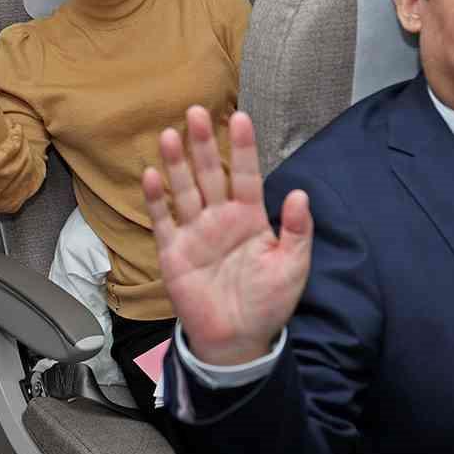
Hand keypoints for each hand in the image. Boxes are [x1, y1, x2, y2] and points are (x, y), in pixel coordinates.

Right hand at [143, 107, 311, 366]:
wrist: (237, 341)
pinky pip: (163, 220)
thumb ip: (298, 231)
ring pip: (185, 190)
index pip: (246, 174)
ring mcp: (195, 232)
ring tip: (171, 135)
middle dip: (204, 144)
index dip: (243, 148)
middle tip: (197, 112)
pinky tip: (151, 175)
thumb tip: (302, 194)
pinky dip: (156, 199)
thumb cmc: (268, 303)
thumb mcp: (292, 267)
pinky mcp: (173, 252)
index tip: (241, 118)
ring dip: (177, 163)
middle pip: (211, 174)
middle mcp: (220, 218)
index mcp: (250, 218)